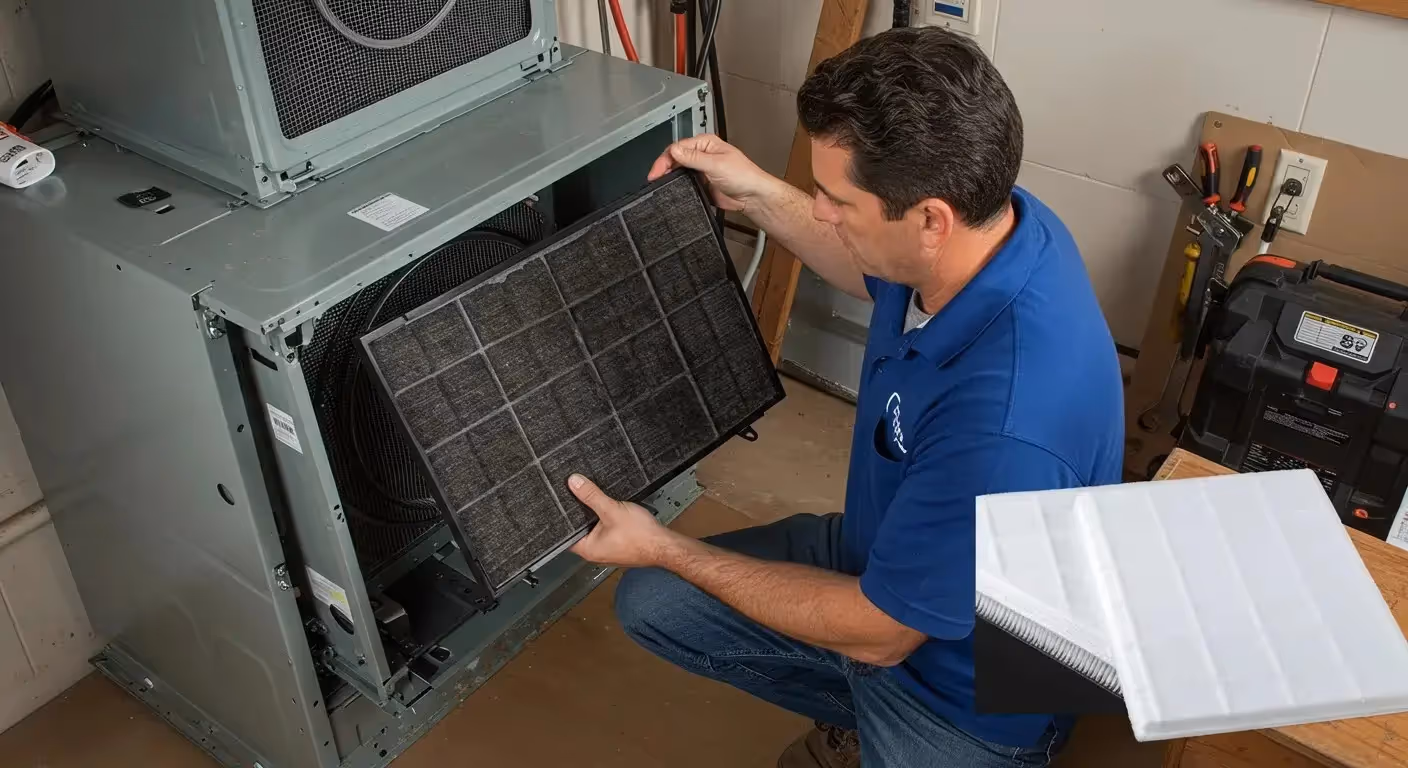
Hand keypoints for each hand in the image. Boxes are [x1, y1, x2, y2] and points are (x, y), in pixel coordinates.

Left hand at [566, 474, 683, 567]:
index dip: (561, 517)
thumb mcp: (612, 510)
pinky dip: (606, 520)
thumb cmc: (641, 536)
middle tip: (575, 495)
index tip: (559, 502)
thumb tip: (574, 483)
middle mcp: (595, 553)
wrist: (665, 545)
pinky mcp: (619, 546)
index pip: (564, 534)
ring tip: (593, 500)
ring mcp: (608, 550)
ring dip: (594, 516)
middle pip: (579, 530)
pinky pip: (606, 531)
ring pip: (594, 530)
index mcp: (588, 549)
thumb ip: (591, 495)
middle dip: (579, 513)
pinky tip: (611, 510)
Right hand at [647, 134, 777, 213]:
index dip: (665, 159)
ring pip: (678, 171)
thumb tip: (674, 150)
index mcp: (706, 144)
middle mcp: (702, 155)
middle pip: (676, 158)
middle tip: (654, 179)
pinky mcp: (701, 184)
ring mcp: (701, 170)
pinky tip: (671, 190)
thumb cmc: (743, 176)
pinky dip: (676, 186)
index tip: (656, 171)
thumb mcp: (716, 164)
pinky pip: (684, 184)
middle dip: (664, 167)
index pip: (678, 147)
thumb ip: (693, 157)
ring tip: (659, 184)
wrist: (752, 197)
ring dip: (669, 177)